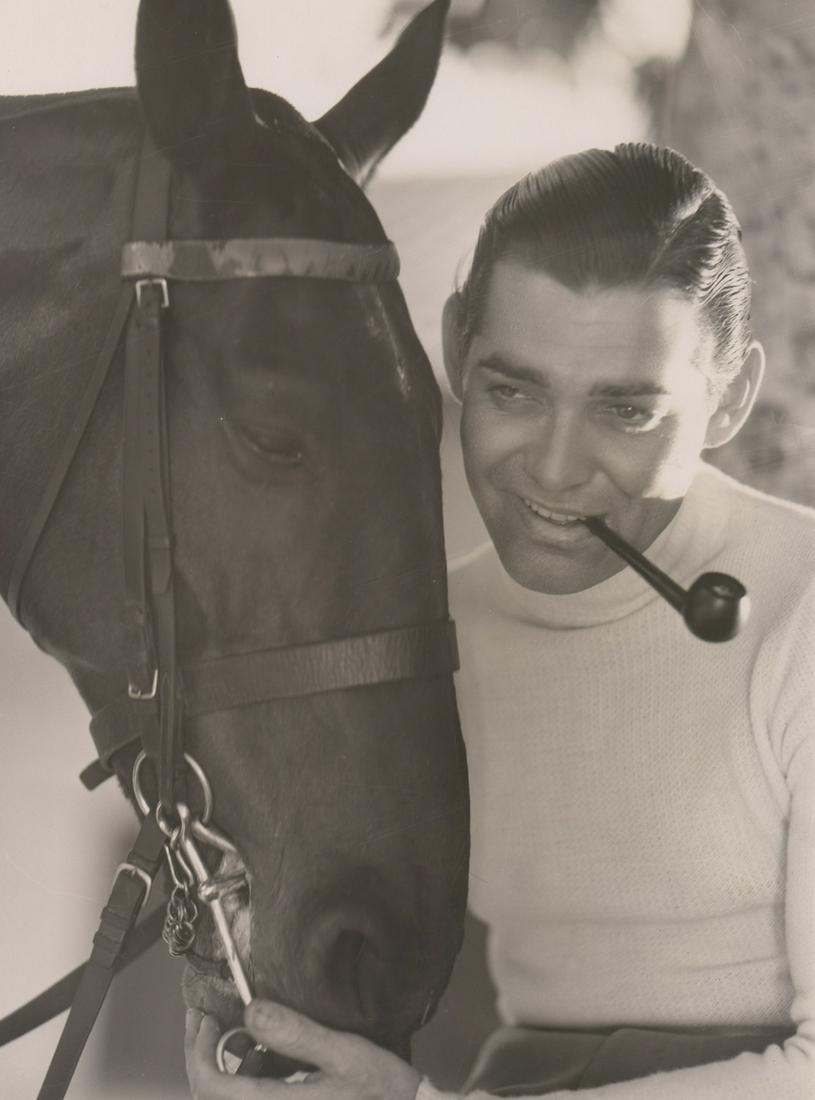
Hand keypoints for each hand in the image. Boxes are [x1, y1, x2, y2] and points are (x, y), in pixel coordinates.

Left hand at [185, 1001, 421, 1099]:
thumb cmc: (378, 1090)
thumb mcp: (343, 1053)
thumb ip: (295, 1034)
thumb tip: (250, 1010)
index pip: (210, 1086)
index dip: (197, 1050)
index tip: (204, 1016)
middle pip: (210, 1094)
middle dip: (202, 1053)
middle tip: (206, 1018)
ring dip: (221, 1066)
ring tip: (235, 1031)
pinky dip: (244, 1079)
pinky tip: (262, 1056)